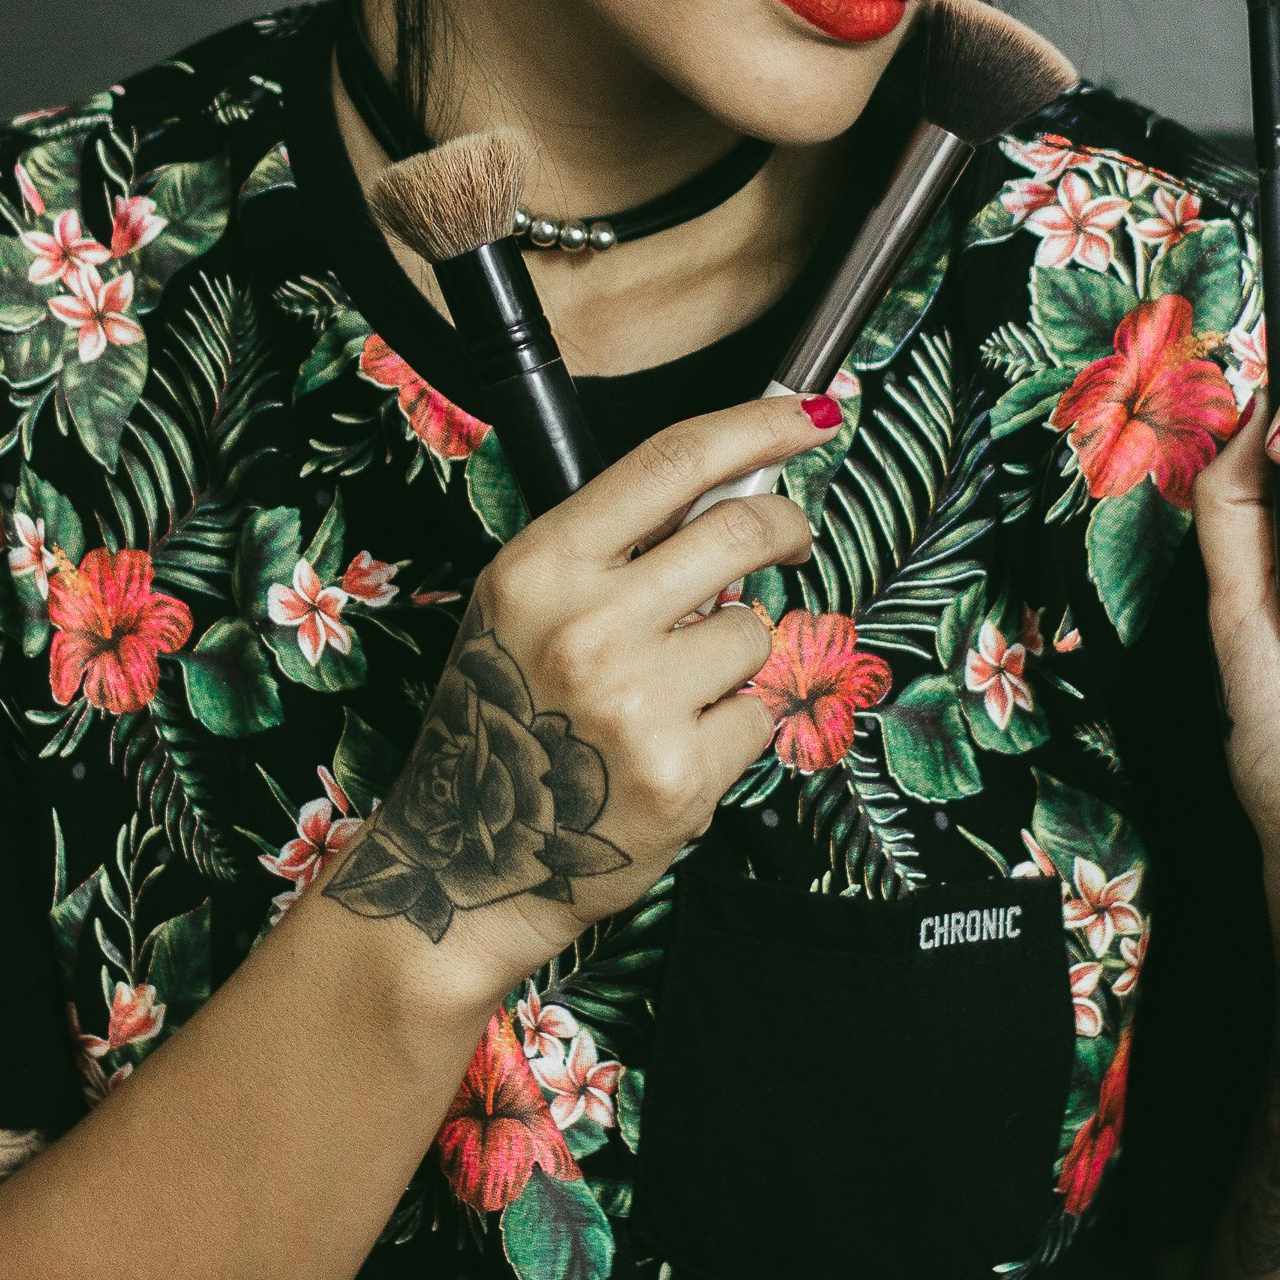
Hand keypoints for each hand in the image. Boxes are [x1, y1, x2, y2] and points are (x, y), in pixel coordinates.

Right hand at [321, 391, 830, 991]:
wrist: (466, 864)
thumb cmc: (503, 719)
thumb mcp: (524, 606)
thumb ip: (614, 549)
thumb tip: (736, 488)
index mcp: (540, 567)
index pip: (673, 461)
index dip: (761, 425)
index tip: (813, 415)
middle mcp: (587, 627)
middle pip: (739, 532)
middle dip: (786, 529)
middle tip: (792, 541)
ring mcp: (636, 704)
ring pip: (754, 632)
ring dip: (736, 653)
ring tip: (674, 691)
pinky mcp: (680, 776)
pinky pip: (756, 716)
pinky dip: (732, 728)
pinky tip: (675, 748)